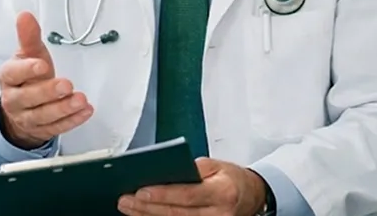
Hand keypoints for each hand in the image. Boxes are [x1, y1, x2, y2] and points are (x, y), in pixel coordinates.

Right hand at [0, 11, 93, 148]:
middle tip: (67, 85)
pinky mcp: (41, 130)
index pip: (12, 74)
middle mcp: (15, 100)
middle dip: (48, 92)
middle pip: (28, 99)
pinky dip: (72, 120)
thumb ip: (29, 37)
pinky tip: (86, 111)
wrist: (21, 108)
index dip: (26, 70)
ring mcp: (27, 117)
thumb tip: (25, 15)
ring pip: (42, 116)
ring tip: (81, 100)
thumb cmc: (28, 76)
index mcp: (9, 78)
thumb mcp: (28, 55)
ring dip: (63, 109)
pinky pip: (56, 128)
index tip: (42, 64)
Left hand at [118, 158, 267, 215]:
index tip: (141, 191)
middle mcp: (218, 214)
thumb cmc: (232, 178)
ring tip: (129, 208)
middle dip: (147, 208)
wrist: (251, 196)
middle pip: (176, 214)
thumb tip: (165, 174)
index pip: (188, 195)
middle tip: (125, 200)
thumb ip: (193, 169)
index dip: (163, 194)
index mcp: (222, 192)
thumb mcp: (217, 165)